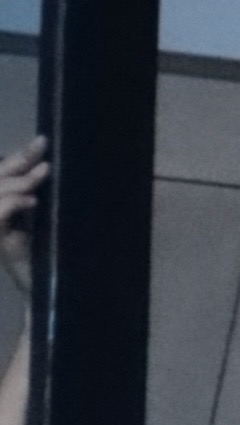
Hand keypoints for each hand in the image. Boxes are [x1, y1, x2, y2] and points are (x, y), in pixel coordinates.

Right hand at [0, 137, 39, 295]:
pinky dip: (15, 204)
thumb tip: (49, 168)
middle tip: (44, 148)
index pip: (7, 170)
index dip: (23, 155)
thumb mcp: (38, 217)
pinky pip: (0, 213)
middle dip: (22, 159)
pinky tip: (32, 201)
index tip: (42, 141)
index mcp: (2, 198)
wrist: (35, 283)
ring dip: (22, 181)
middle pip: (1, 175)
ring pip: (0, 191)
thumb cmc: (38, 250)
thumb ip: (35, 196)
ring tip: (44, 171)